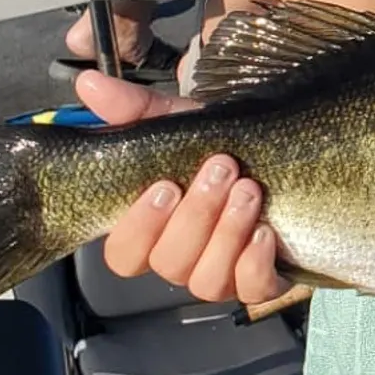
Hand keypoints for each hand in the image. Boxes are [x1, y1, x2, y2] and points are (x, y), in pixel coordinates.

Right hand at [74, 71, 290, 308]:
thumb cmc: (222, 148)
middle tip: (222, 168)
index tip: (165, 185)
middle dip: (196, 216)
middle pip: (169, 263)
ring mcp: (222, 274)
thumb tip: (88, 83)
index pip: (123, 255)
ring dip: (227, 233)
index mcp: (155, 230)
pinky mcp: (263, 282)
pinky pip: (252, 290)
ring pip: (207, 280)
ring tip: (249, 189)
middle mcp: (183, 259)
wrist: (287, 159)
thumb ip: (135, 109)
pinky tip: (266, 231)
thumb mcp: (182, 124)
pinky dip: (256, 263)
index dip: (140, 228)